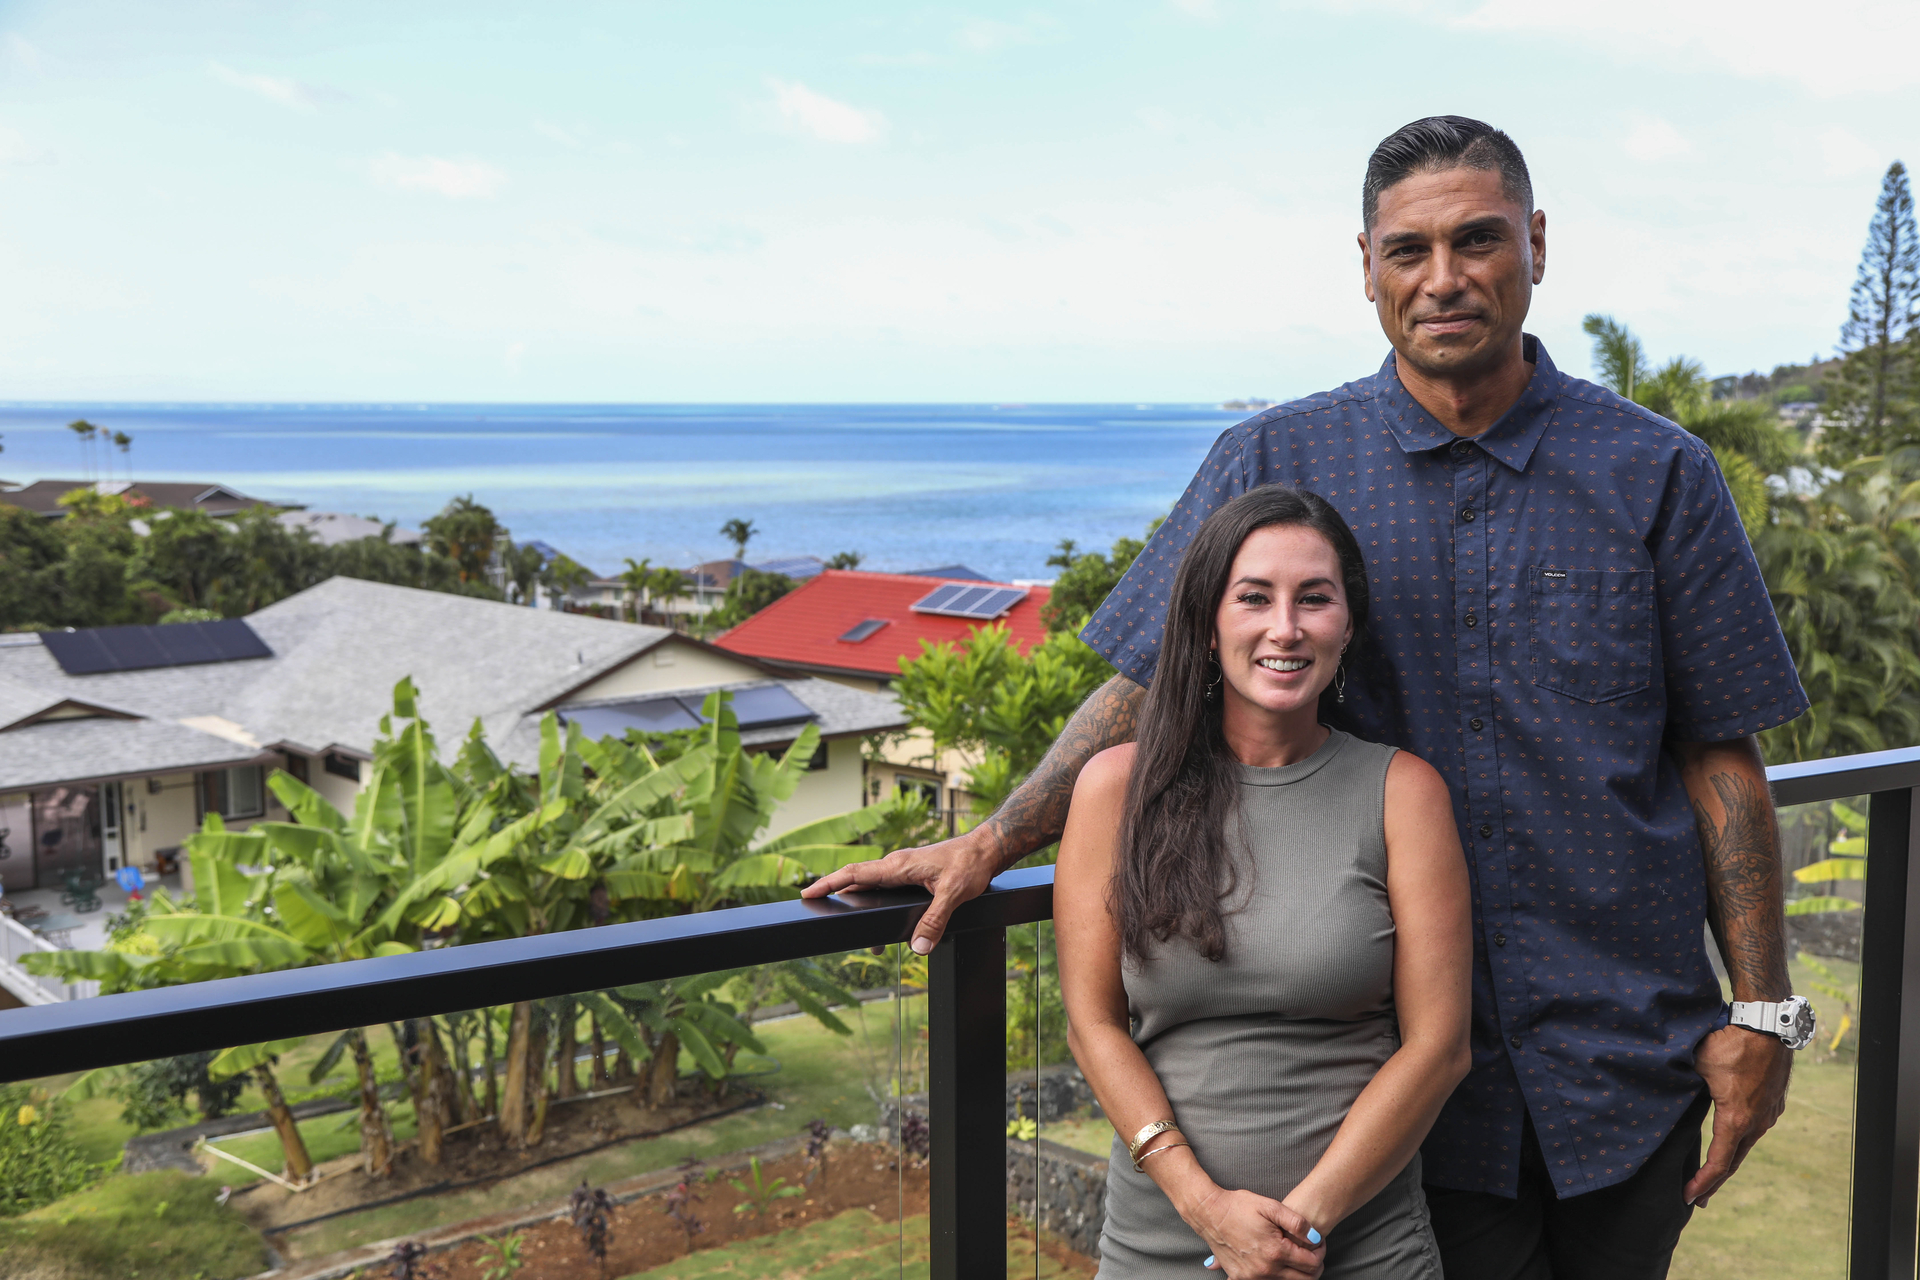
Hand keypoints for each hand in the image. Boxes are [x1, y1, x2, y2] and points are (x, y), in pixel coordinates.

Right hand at [800, 828, 1001, 953]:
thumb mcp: (953, 894)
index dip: (829, 883)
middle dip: (836, 897)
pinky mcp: (911, 875)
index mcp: (898, 866)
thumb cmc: (970, 864)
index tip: (807, 891)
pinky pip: (884, 889)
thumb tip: (918, 946)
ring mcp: (902, 870)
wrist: (986, 849)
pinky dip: (874, 903)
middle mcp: (896, 866)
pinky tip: (880, 922)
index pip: (854, 874)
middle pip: (857, 882)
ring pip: (871, 887)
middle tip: (818, 912)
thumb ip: (934, 920)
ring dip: (858, 904)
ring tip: (863, 939)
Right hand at [1188, 1187, 1325, 1278]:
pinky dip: (1274, 1277)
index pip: (1311, 1263)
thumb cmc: (1238, 1206)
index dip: (1321, 1253)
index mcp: (1275, 1251)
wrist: (1209, 1213)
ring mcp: (1252, 1277)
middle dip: (1314, 1267)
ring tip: (1295, 1256)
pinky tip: (1274, 1265)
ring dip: (1296, 1273)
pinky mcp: (1240, 1278)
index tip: (1319, 1244)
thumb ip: (1296, 1222)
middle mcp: (1265, 1270)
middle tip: (1313, 1253)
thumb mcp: (1270, 1206)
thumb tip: (1316, 1237)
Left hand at [1684, 1025, 1790, 1206]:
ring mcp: (1768, 1115)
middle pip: (1733, 1163)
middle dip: (1713, 1183)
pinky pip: (1755, 1130)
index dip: (1702, 1182)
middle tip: (1698, 1199)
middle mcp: (1756, 1123)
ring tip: (1712, 1176)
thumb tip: (1661, 1087)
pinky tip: (1731, 1143)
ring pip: (1745, 1146)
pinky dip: (1740, 1142)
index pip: (1718, 1162)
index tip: (1688, 1196)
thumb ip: (1682, 1082)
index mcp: (1736, 1120)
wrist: (1768, 1027)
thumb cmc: (1730, 1043)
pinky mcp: (1773, 1104)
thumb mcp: (1698, 1065)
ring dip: (1728, 1162)